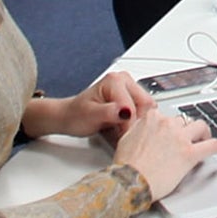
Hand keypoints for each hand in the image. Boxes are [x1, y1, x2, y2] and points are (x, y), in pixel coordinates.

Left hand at [26, 71, 156, 141]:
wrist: (69, 116)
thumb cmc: (76, 115)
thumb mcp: (90, 115)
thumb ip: (108, 112)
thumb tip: (126, 112)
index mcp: (115, 80)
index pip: (135, 105)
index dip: (130, 124)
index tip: (124, 137)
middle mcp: (125, 80)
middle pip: (146, 105)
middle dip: (137, 123)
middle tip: (123, 134)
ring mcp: (129, 88)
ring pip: (147, 109)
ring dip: (138, 123)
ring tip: (122, 130)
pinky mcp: (132, 97)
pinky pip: (144, 111)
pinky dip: (137, 122)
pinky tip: (125, 127)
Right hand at [114, 109, 216, 200]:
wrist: (130, 182)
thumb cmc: (126, 166)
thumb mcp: (125, 139)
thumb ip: (138, 129)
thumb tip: (143, 129)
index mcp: (151, 119)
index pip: (167, 116)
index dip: (171, 125)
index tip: (173, 131)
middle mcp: (167, 124)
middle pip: (184, 121)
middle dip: (186, 130)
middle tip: (188, 138)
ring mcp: (180, 138)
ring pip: (200, 127)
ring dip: (203, 133)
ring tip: (205, 139)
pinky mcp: (190, 153)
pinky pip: (212, 145)